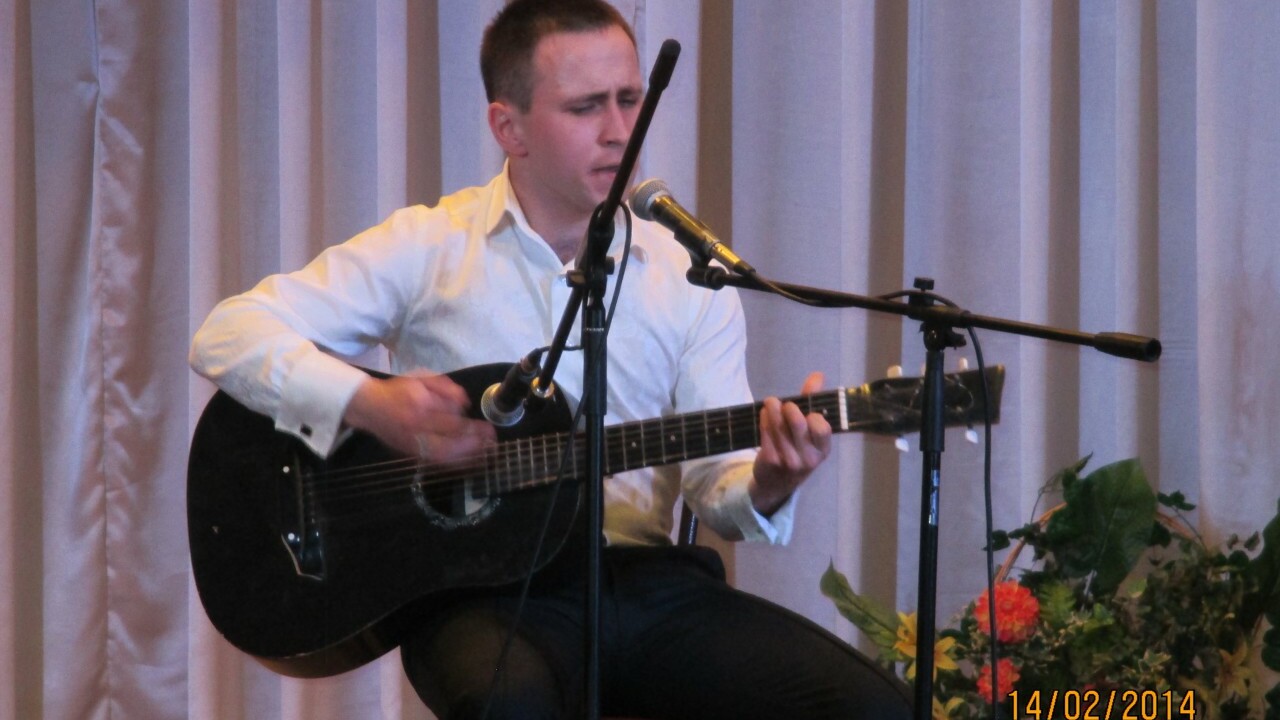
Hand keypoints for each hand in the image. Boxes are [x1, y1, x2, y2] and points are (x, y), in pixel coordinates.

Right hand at [343, 372, 495, 461]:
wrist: (369, 407)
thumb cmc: (399, 391)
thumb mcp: (421, 378)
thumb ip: (445, 388)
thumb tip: (465, 403)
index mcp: (420, 405)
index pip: (450, 419)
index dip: (472, 427)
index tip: (489, 429)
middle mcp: (415, 427)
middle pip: (449, 441)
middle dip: (474, 445)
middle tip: (492, 445)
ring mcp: (412, 443)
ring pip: (443, 456)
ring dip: (466, 458)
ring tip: (486, 457)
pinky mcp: (410, 453)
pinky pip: (435, 463)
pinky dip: (453, 465)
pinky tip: (468, 465)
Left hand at [749, 371, 832, 515]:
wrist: (777, 484)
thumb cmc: (798, 450)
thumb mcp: (810, 432)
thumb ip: (812, 402)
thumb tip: (817, 375)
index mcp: (822, 449)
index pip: (822, 429)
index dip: (814, 416)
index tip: (807, 410)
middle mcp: (808, 458)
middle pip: (797, 424)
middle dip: (790, 408)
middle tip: (785, 403)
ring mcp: (788, 461)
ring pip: (778, 427)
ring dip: (772, 410)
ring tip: (770, 402)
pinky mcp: (770, 460)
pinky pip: (765, 433)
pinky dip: (764, 419)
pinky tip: (764, 413)